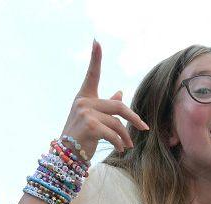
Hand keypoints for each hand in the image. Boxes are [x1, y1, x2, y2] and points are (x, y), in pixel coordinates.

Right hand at [61, 40, 147, 157]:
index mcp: (84, 97)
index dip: (95, 58)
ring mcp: (85, 113)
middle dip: (133, 118)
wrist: (66, 156)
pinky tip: (121, 149)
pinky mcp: (89, 126)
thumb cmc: (80, 136)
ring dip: (125, 136)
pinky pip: (113, 133)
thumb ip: (107, 105)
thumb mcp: (93, 118)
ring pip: (117, 122)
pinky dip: (120, 142)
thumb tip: (121, 92)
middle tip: (144, 128)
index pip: (92, 74)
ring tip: (128, 145)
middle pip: (118, 105)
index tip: (96, 41)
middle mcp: (83, 102)